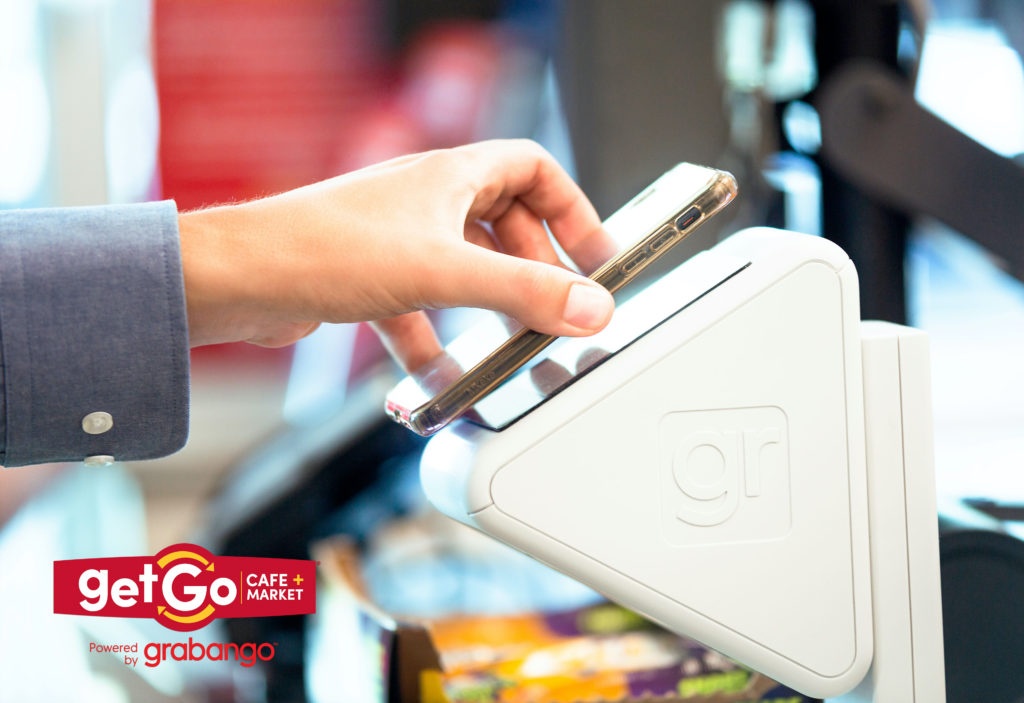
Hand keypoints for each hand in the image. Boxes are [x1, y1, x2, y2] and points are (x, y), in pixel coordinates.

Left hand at [178, 139, 615, 370]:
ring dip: (487, 305)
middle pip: (503, 222)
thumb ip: (523, 292)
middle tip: (553, 307)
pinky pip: (419, 306)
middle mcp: (424, 200)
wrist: (239, 281)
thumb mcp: (444, 272)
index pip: (533, 168)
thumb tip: (589, 307)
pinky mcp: (368, 279)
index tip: (592, 252)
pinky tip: (437, 376)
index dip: (571, 207)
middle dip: (534, 267)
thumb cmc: (323, 249)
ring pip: (462, 267)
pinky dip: (434, 340)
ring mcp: (395, 239)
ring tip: (508, 342)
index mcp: (449, 175)